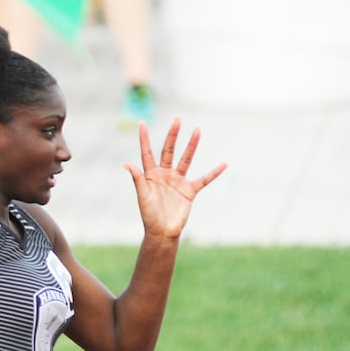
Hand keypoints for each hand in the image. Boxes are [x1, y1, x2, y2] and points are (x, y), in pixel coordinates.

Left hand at [121, 119, 225, 239]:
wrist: (162, 231)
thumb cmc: (149, 214)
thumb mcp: (142, 195)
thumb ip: (137, 178)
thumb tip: (125, 163)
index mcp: (151, 174)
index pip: (147, 152)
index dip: (144, 139)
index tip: (142, 123)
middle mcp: (165, 174)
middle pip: (169, 150)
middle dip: (173, 135)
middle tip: (177, 119)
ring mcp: (178, 181)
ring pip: (186, 159)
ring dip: (192, 146)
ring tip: (197, 130)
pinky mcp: (189, 191)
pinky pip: (203, 179)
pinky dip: (213, 173)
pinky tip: (224, 164)